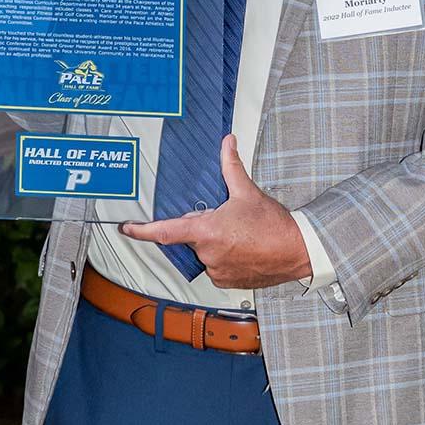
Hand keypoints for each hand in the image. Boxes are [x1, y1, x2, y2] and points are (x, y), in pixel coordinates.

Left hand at [120, 135, 311, 288]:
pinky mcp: (228, 282)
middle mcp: (208, 254)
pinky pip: (217, 266)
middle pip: (192, 237)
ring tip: (241, 233)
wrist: (297, 250)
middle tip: (228, 218)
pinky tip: (244, 247)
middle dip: (203, 227)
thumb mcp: (247, 191)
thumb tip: (227, 142)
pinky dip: (225, 256)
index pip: (166, 231)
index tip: (126, 228)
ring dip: (216, 242)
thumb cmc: (273, 224)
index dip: (143, 230)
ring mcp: (217, 271)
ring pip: (205, 252)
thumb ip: (231, 166)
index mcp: (207, 231)